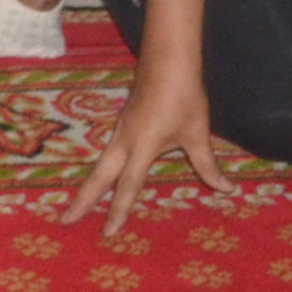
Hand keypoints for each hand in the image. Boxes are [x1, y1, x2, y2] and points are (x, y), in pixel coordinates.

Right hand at [66, 59, 230, 235]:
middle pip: (99, 176)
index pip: (128, 185)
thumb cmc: (184, 95)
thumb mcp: (197, 133)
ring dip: (89, 185)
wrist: (167, 59)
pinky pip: (108, 153)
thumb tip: (226, 189)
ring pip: (101, 164)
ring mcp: (120, 130)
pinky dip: (101, 170)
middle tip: (66, 220)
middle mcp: (124, 140)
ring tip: (78, 205)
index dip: (119, 210)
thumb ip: (207, 165)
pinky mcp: (123, 122)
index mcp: (142, 145)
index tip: (109, 232)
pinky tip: (103, 177)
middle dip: (83, 199)